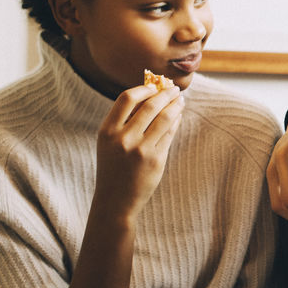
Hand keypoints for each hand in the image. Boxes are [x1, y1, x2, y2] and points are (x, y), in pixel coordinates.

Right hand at [93, 82, 183, 218]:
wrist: (114, 200)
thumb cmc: (112, 167)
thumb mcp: (109, 143)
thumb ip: (124, 121)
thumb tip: (149, 96)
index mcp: (107, 131)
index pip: (126, 98)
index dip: (143, 89)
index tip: (154, 86)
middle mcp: (123, 138)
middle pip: (150, 106)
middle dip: (165, 94)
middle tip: (174, 89)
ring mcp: (141, 150)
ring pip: (164, 119)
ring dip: (175, 106)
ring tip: (180, 100)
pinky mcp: (156, 160)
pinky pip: (170, 134)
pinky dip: (176, 122)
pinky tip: (178, 116)